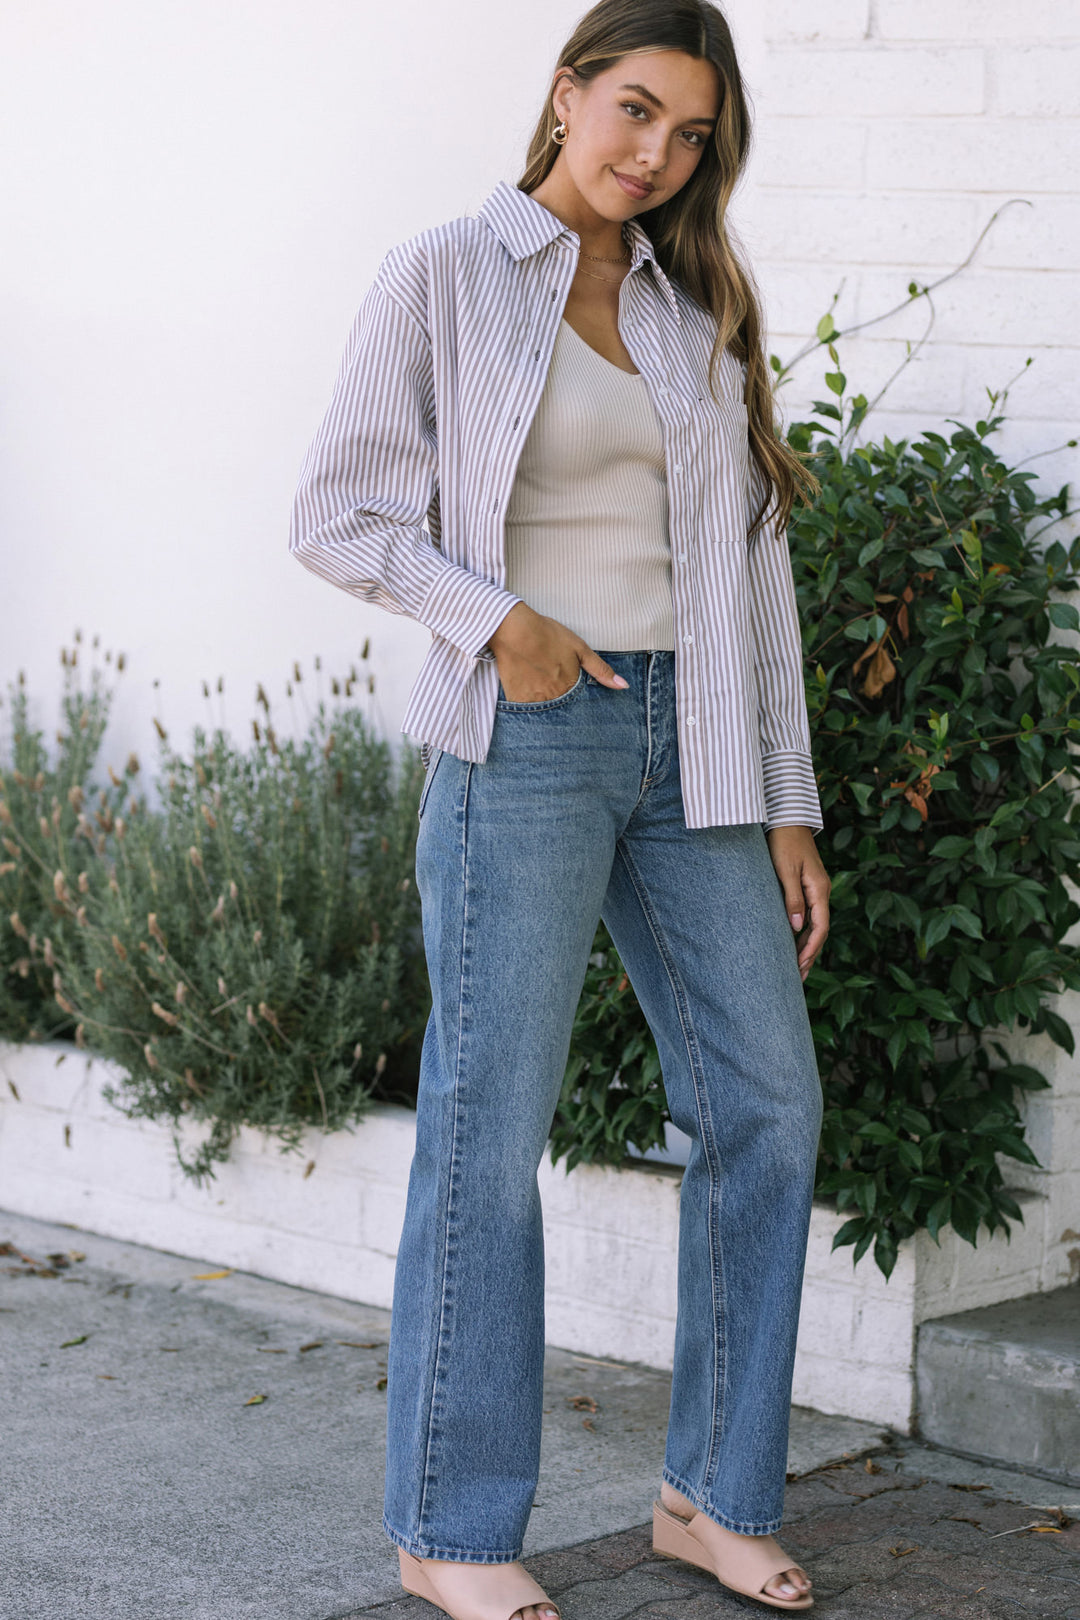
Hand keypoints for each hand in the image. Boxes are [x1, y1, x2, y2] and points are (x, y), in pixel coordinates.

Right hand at [487, 602, 629, 702]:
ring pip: (545, 712)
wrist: (515, 629)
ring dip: (546, 706)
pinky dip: (528, 705)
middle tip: (554, 688)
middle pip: (562, 711)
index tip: (574, 697)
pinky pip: (525, 711)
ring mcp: (534, 701)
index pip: (580, 707)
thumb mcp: (580, 649)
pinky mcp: (516, 699)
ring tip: (542, 689)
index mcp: (570, 687)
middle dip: (562, 706)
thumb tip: (623, 686)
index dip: (578, 703)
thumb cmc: (548, 635)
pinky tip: (528, 690)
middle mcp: (553, 698)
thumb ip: (601, 670)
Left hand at [765, 825, 829, 982]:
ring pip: (814, 925)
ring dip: (806, 947)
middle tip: (798, 978)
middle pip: (819, 930)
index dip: (811, 949)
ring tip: (796, 969)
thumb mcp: (785, 870)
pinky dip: (802, 933)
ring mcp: (815, 889)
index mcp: (819, 889)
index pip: (820, 927)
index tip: (800, 967)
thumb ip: (792, 898)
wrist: (786, 818)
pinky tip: (793, 943)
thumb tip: (797, 928)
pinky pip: (808, 915)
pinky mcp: (806, 886)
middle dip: (810, 955)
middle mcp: (820, 892)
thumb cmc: (783, 841)